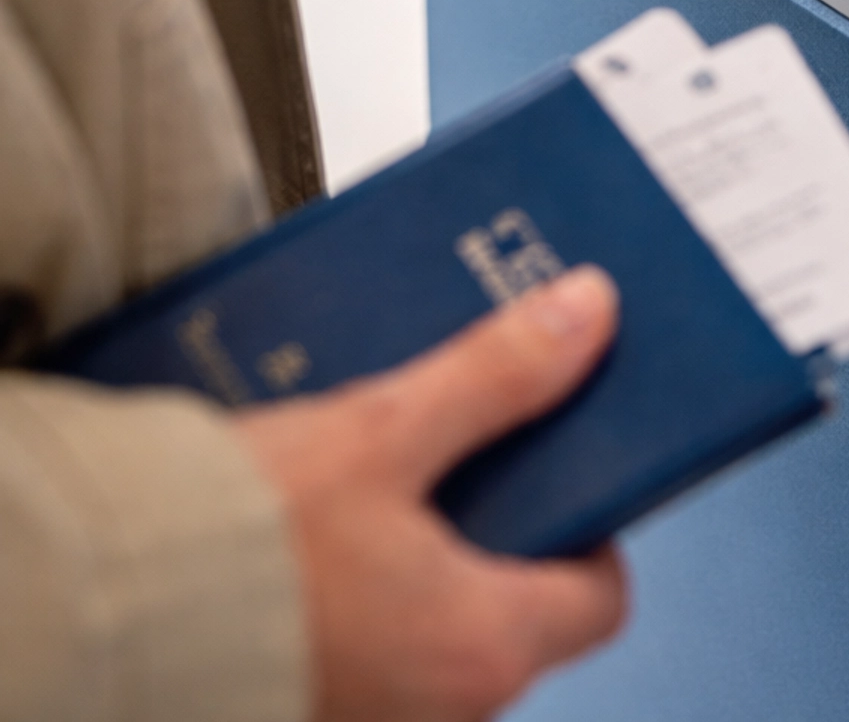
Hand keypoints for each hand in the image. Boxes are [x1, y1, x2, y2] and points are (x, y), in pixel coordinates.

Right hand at [236, 267, 626, 721]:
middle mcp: (441, 706)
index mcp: (482, 647)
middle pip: (516, 599)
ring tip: (389, 451)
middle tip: (470, 429)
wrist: (101, 612)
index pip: (599, 594)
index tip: (562, 455)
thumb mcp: (384, 429)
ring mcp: (374, 714)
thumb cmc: (240, 545)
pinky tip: (325, 506)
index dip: (592, 519)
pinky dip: (366, 573)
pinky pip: (370, 632)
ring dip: (423, 538)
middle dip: (497, 511)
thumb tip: (588, 315)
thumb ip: (495, 375)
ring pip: (437, 613)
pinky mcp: (313, 701)